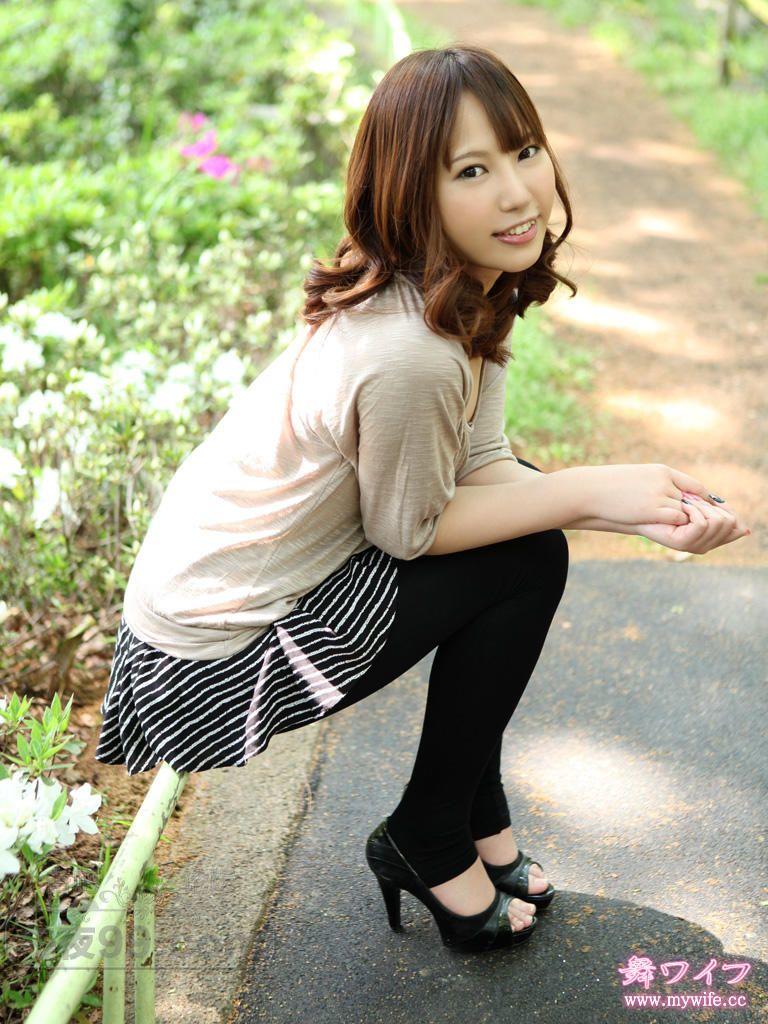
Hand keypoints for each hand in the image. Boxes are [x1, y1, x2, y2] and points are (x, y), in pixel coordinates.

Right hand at [577, 463, 739, 527]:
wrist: (589, 489)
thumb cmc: (610, 486)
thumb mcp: (639, 480)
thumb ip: (658, 486)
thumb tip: (673, 501)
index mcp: (662, 471)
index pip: (695, 486)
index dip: (703, 501)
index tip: (706, 512)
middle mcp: (664, 480)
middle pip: (693, 501)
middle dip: (696, 514)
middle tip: (698, 525)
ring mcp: (659, 494)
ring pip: (686, 511)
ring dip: (683, 520)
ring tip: (674, 527)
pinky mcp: (651, 508)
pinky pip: (676, 518)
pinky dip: (675, 524)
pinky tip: (665, 527)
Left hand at [636, 491, 750, 553]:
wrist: (641, 509)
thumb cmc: (668, 503)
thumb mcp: (699, 506)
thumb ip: (719, 514)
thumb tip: (746, 529)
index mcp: (711, 538)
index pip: (736, 528)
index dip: (728, 512)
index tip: (712, 502)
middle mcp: (705, 546)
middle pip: (731, 523)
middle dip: (712, 507)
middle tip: (692, 502)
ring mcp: (694, 546)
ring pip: (717, 522)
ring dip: (701, 506)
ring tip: (685, 504)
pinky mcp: (683, 543)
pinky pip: (701, 523)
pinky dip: (693, 510)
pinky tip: (681, 507)